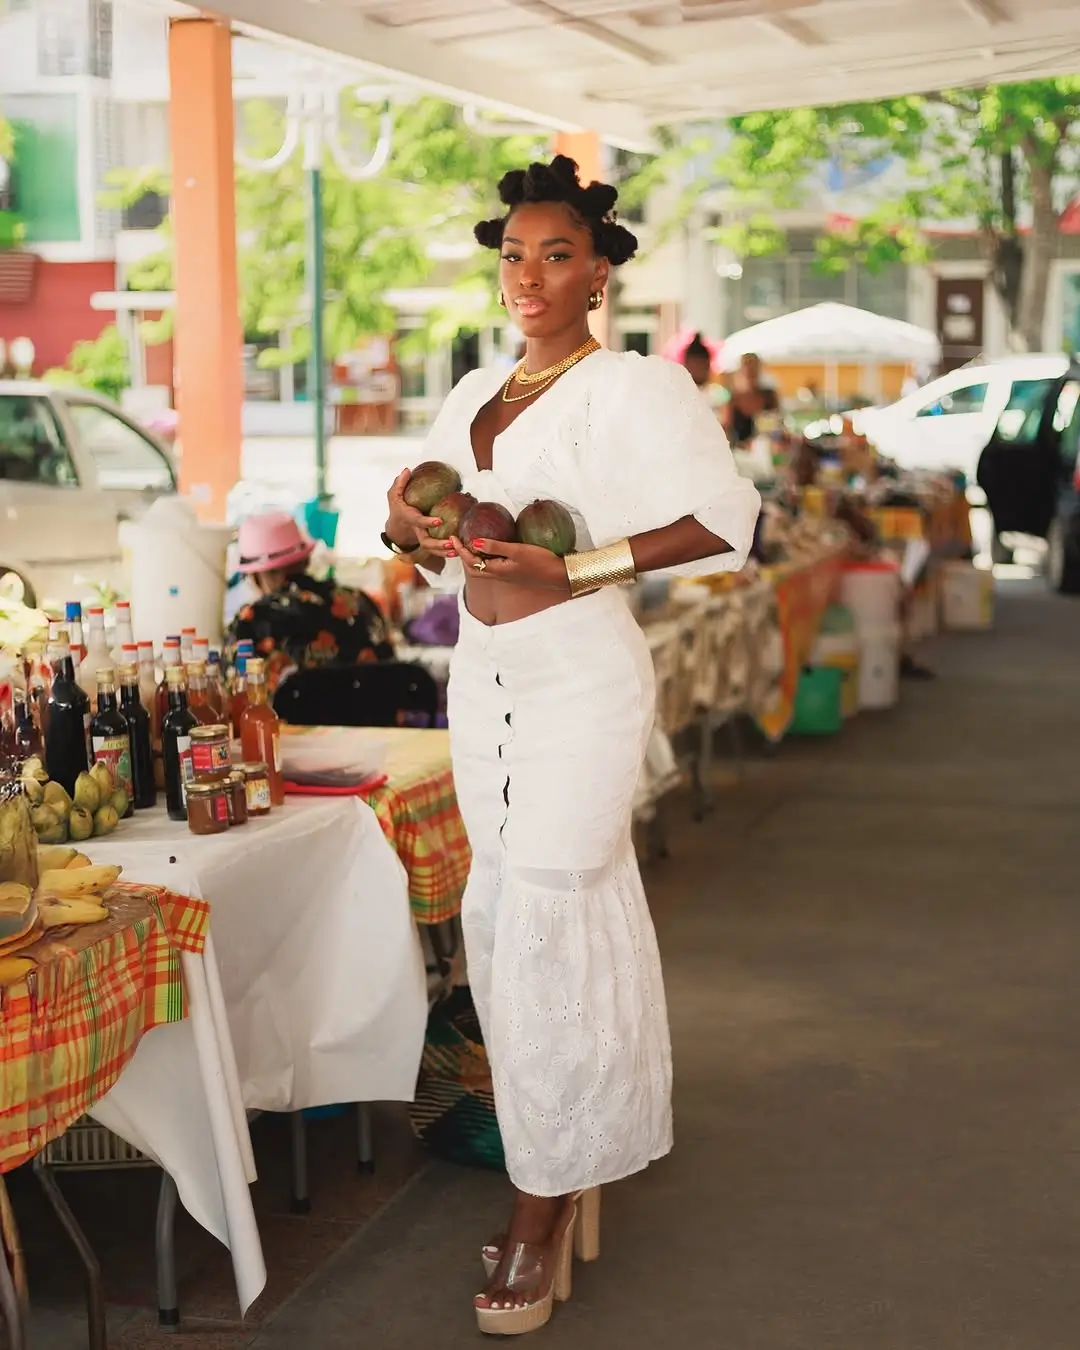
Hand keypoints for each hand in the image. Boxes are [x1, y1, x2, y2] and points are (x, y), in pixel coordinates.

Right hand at [385, 469, 454, 557]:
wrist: (396, 528)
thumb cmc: (398, 509)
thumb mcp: (394, 495)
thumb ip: (399, 483)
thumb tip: (407, 470)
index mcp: (409, 518)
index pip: (418, 521)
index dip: (427, 522)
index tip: (439, 521)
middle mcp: (417, 530)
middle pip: (426, 541)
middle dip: (438, 544)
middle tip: (450, 543)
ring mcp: (423, 538)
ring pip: (432, 550)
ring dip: (444, 552)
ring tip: (457, 550)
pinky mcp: (429, 543)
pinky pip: (437, 552)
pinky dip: (446, 554)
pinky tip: (457, 552)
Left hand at [454, 535, 570, 593]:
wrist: (557, 575)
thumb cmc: (539, 561)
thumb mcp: (517, 550)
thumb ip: (495, 546)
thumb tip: (474, 541)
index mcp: (497, 570)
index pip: (471, 561)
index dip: (460, 550)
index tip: (453, 537)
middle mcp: (498, 576)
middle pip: (472, 569)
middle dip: (462, 556)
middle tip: (457, 542)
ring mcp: (505, 576)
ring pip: (481, 570)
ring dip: (472, 559)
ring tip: (468, 545)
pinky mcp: (511, 574)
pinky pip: (490, 568)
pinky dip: (483, 560)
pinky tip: (487, 550)